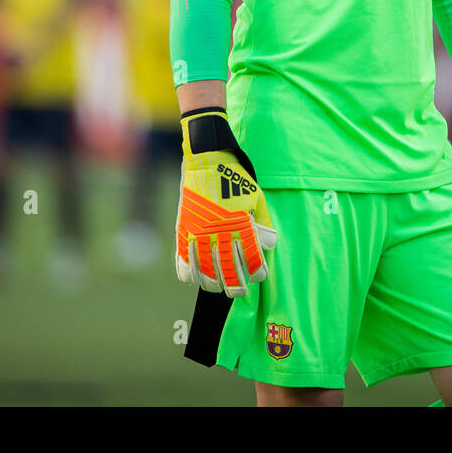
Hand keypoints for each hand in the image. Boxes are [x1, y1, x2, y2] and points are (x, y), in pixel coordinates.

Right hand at [175, 110, 276, 296]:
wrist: (205, 160)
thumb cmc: (234, 178)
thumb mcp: (256, 197)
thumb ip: (262, 223)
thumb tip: (268, 246)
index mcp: (240, 224)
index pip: (252, 259)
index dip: (257, 272)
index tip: (259, 276)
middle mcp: (219, 232)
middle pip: (228, 271)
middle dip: (236, 286)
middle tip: (239, 292)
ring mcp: (198, 232)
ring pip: (205, 270)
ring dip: (213, 283)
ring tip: (219, 287)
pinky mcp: (183, 229)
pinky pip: (183, 259)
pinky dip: (188, 273)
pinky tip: (195, 279)